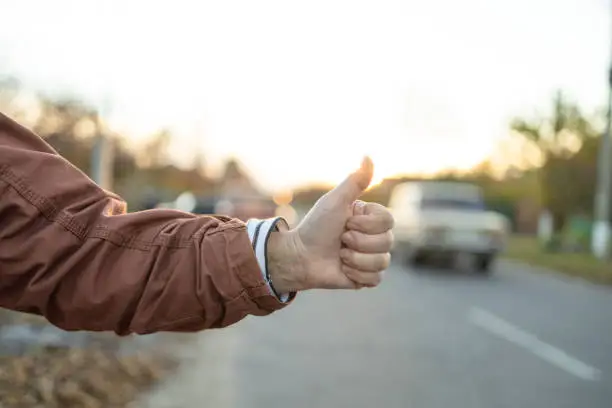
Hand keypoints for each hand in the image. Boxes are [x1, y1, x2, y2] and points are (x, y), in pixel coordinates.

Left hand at [267, 157, 394, 292]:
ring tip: (340, 255)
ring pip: (382, 262)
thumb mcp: (335, 201)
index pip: (389, 221)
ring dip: (355, 259)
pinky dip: (356, 274)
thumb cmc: (316, 226)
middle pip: (388, 242)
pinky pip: (375, 279)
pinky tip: (343, 268)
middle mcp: (374, 236)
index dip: (366, 224)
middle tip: (341, 239)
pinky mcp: (366, 277)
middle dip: (359, 242)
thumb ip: (355, 181)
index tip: (346, 222)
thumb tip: (368, 156)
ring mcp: (371, 258)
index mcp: (370, 218)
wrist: (300, 256)